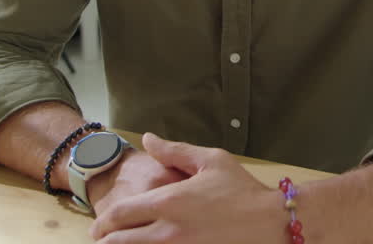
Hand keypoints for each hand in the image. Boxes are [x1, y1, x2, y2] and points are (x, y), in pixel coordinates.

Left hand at [89, 132, 283, 242]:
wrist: (272, 223)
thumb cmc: (243, 190)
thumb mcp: (210, 160)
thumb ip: (174, 150)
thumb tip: (148, 139)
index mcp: (168, 202)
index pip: (119, 215)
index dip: (102, 222)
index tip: (99, 226)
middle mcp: (167, 231)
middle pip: (118, 242)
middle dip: (105, 241)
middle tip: (103, 240)